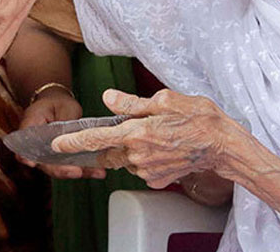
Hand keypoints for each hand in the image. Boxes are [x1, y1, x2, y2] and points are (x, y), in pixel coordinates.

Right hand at [18, 89, 105, 178]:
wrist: (58, 103)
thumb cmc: (57, 103)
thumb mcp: (63, 107)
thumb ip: (64, 123)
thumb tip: (69, 137)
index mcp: (29, 128)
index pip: (23, 146)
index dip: (26, 157)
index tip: (33, 163)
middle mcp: (35, 146)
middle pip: (43, 162)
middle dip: (61, 169)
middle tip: (77, 172)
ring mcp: (46, 154)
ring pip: (59, 168)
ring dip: (78, 172)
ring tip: (97, 172)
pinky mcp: (59, 158)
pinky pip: (70, 166)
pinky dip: (85, 169)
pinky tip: (99, 171)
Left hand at [52, 89, 242, 188]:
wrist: (223, 145)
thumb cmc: (197, 117)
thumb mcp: (164, 100)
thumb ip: (131, 103)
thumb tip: (107, 99)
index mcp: (135, 132)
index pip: (94, 139)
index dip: (72, 141)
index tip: (56, 143)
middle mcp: (137, 155)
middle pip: (109, 151)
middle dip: (111, 142)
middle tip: (133, 129)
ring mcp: (147, 170)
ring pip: (126, 159)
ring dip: (131, 149)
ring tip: (158, 135)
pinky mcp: (158, 180)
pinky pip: (141, 168)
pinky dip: (146, 158)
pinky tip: (164, 148)